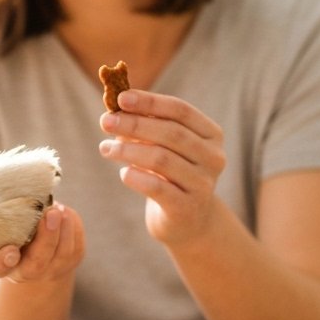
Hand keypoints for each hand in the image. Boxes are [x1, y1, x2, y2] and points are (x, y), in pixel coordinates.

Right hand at [0, 203, 84, 283]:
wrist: (31, 243)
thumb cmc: (7, 227)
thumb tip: (5, 193)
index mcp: (0, 264)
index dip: (3, 261)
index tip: (11, 250)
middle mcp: (24, 273)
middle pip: (37, 264)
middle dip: (47, 238)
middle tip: (51, 213)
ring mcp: (49, 270)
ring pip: (63, 255)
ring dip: (64, 229)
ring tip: (58, 209)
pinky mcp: (69, 262)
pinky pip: (76, 247)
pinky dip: (72, 226)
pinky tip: (64, 212)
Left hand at [98, 89, 225, 245]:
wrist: (188, 220)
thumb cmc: (171, 174)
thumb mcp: (163, 147)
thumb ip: (145, 127)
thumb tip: (114, 110)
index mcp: (211, 135)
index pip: (180, 110)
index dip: (150, 102)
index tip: (121, 98)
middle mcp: (213, 157)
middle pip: (171, 133)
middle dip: (134, 124)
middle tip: (106, 122)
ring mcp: (203, 184)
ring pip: (162, 159)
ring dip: (128, 150)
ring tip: (105, 148)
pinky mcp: (187, 208)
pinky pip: (157, 187)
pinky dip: (136, 177)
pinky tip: (123, 173)